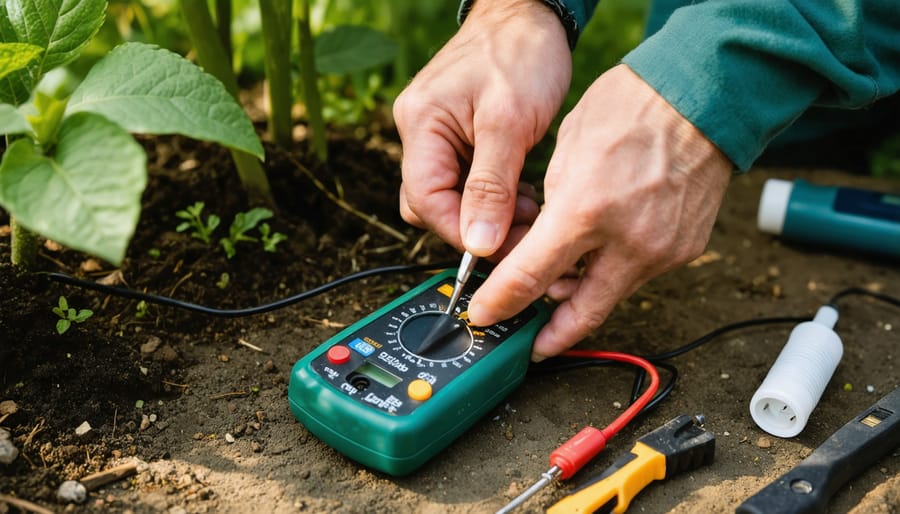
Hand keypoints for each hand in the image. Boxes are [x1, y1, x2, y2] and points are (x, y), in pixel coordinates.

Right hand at [393, 0, 570, 254]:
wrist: (530, 14)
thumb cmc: (520, 54)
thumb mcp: (509, 122)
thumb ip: (491, 187)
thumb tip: (478, 244)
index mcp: (420, 125)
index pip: (425, 200)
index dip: (460, 232)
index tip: (500, 248)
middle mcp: (419, 133)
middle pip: (431, 204)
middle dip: (475, 226)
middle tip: (523, 230)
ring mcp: (437, 136)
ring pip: (451, 198)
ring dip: (488, 214)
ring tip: (530, 209)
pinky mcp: (458, 138)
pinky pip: (466, 182)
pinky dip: (494, 197)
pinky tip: (523, 193)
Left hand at [466, 64, 733, 360]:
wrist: (701, 97)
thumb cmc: (628, 109)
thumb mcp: (566, 152)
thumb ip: (551, 210)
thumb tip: (537, 245)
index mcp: (585, 210)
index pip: (530, 276)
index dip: (501, 304)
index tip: (484, 315)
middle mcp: (627, 241)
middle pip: (580, 312)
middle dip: (551, 337)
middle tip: (531, 344)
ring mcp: (662, 251)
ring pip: (610, 295)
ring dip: (582, 299)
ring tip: (559, 293)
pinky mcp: (684, 250)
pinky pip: (639, 275)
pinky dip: (614, 273)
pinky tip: (600, 259)